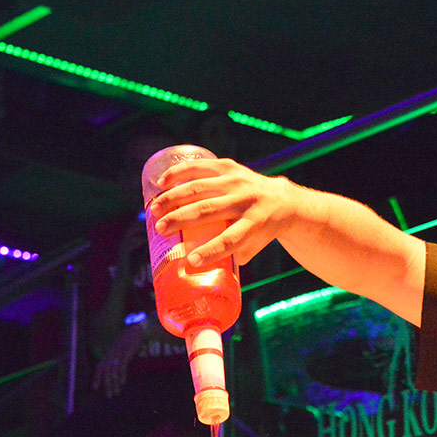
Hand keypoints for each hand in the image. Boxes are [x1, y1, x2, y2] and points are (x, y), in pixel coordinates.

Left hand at [92, 324, 144, 398]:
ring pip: (113, 371)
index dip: (97, 378)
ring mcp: (118, 353)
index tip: (95, 389)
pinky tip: (122, 383)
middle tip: (109, 396)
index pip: (99, 367)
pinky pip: (122, 366)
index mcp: (109, 354)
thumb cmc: (131, 342)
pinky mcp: (126, 352)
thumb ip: (118, 359)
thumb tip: (117, 370)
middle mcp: (111, 354)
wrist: (138, 330)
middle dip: (107, 385)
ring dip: (114, 383)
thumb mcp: (121, 350)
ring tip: (116, 393)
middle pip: (105, 372)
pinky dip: (121, 375)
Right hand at [145, 158, 296, 268]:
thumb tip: (192, 269)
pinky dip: (179, 173)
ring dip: (174, 197)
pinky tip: (161, 183)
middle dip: (181, 219)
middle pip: (209, 210)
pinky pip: (200, 167)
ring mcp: (238, 181)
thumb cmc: (261, 231)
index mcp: (256, 224)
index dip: (211, 251)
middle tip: (160, 229)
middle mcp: (247, 200)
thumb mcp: (252, 246)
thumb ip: (228, 256)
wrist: (282, 199)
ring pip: (200, 187)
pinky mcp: (230, 168)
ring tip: (154, 209)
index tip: (191, 262)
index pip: (232, 239)